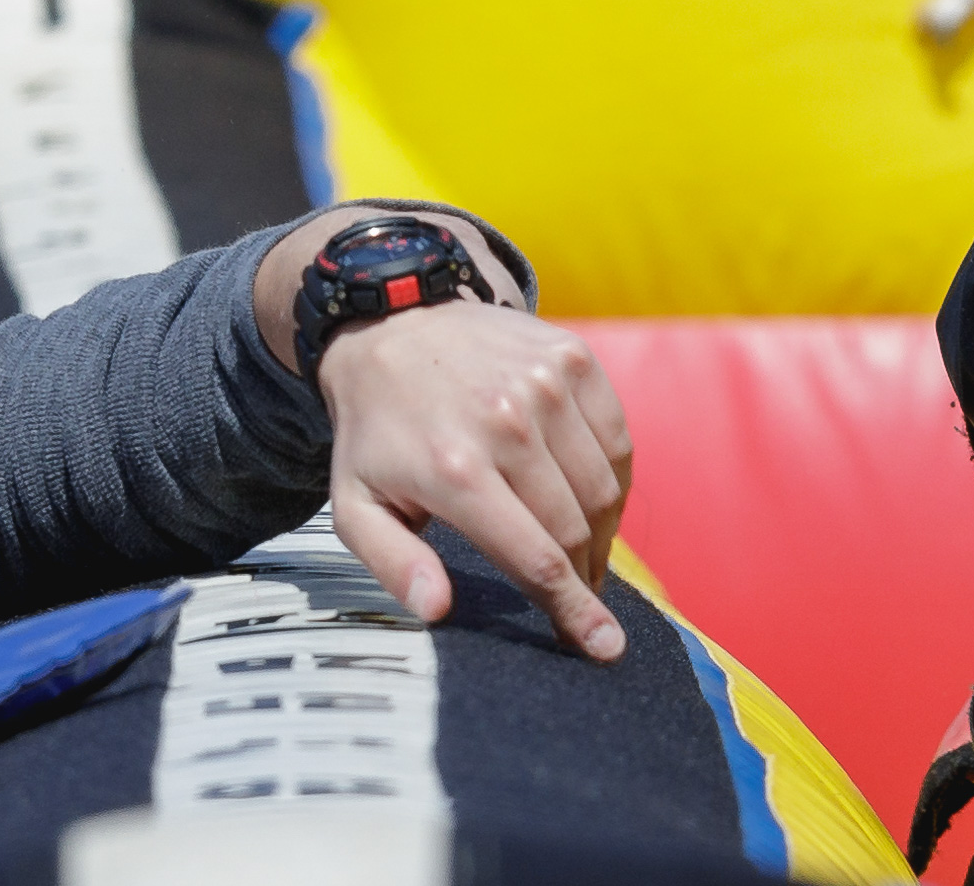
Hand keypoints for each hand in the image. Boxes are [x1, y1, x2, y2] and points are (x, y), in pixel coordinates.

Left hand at [312, 303, 638, 660]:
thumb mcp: (355, 503)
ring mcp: (547, 385)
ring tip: (581, 550)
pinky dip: (612, 481)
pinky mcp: (574, 359)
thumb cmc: (378, 431)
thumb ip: (392, 561)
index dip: (575, 611)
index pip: (537, 558)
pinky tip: (588, 496)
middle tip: (579, 599)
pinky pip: (618, 442)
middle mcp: (507, 422)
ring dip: (601, 534)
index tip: (605, 649)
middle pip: (576, 530)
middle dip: (585, 577)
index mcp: (455, 470)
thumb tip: (436, 608)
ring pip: (605, 490)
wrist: (394, 325)